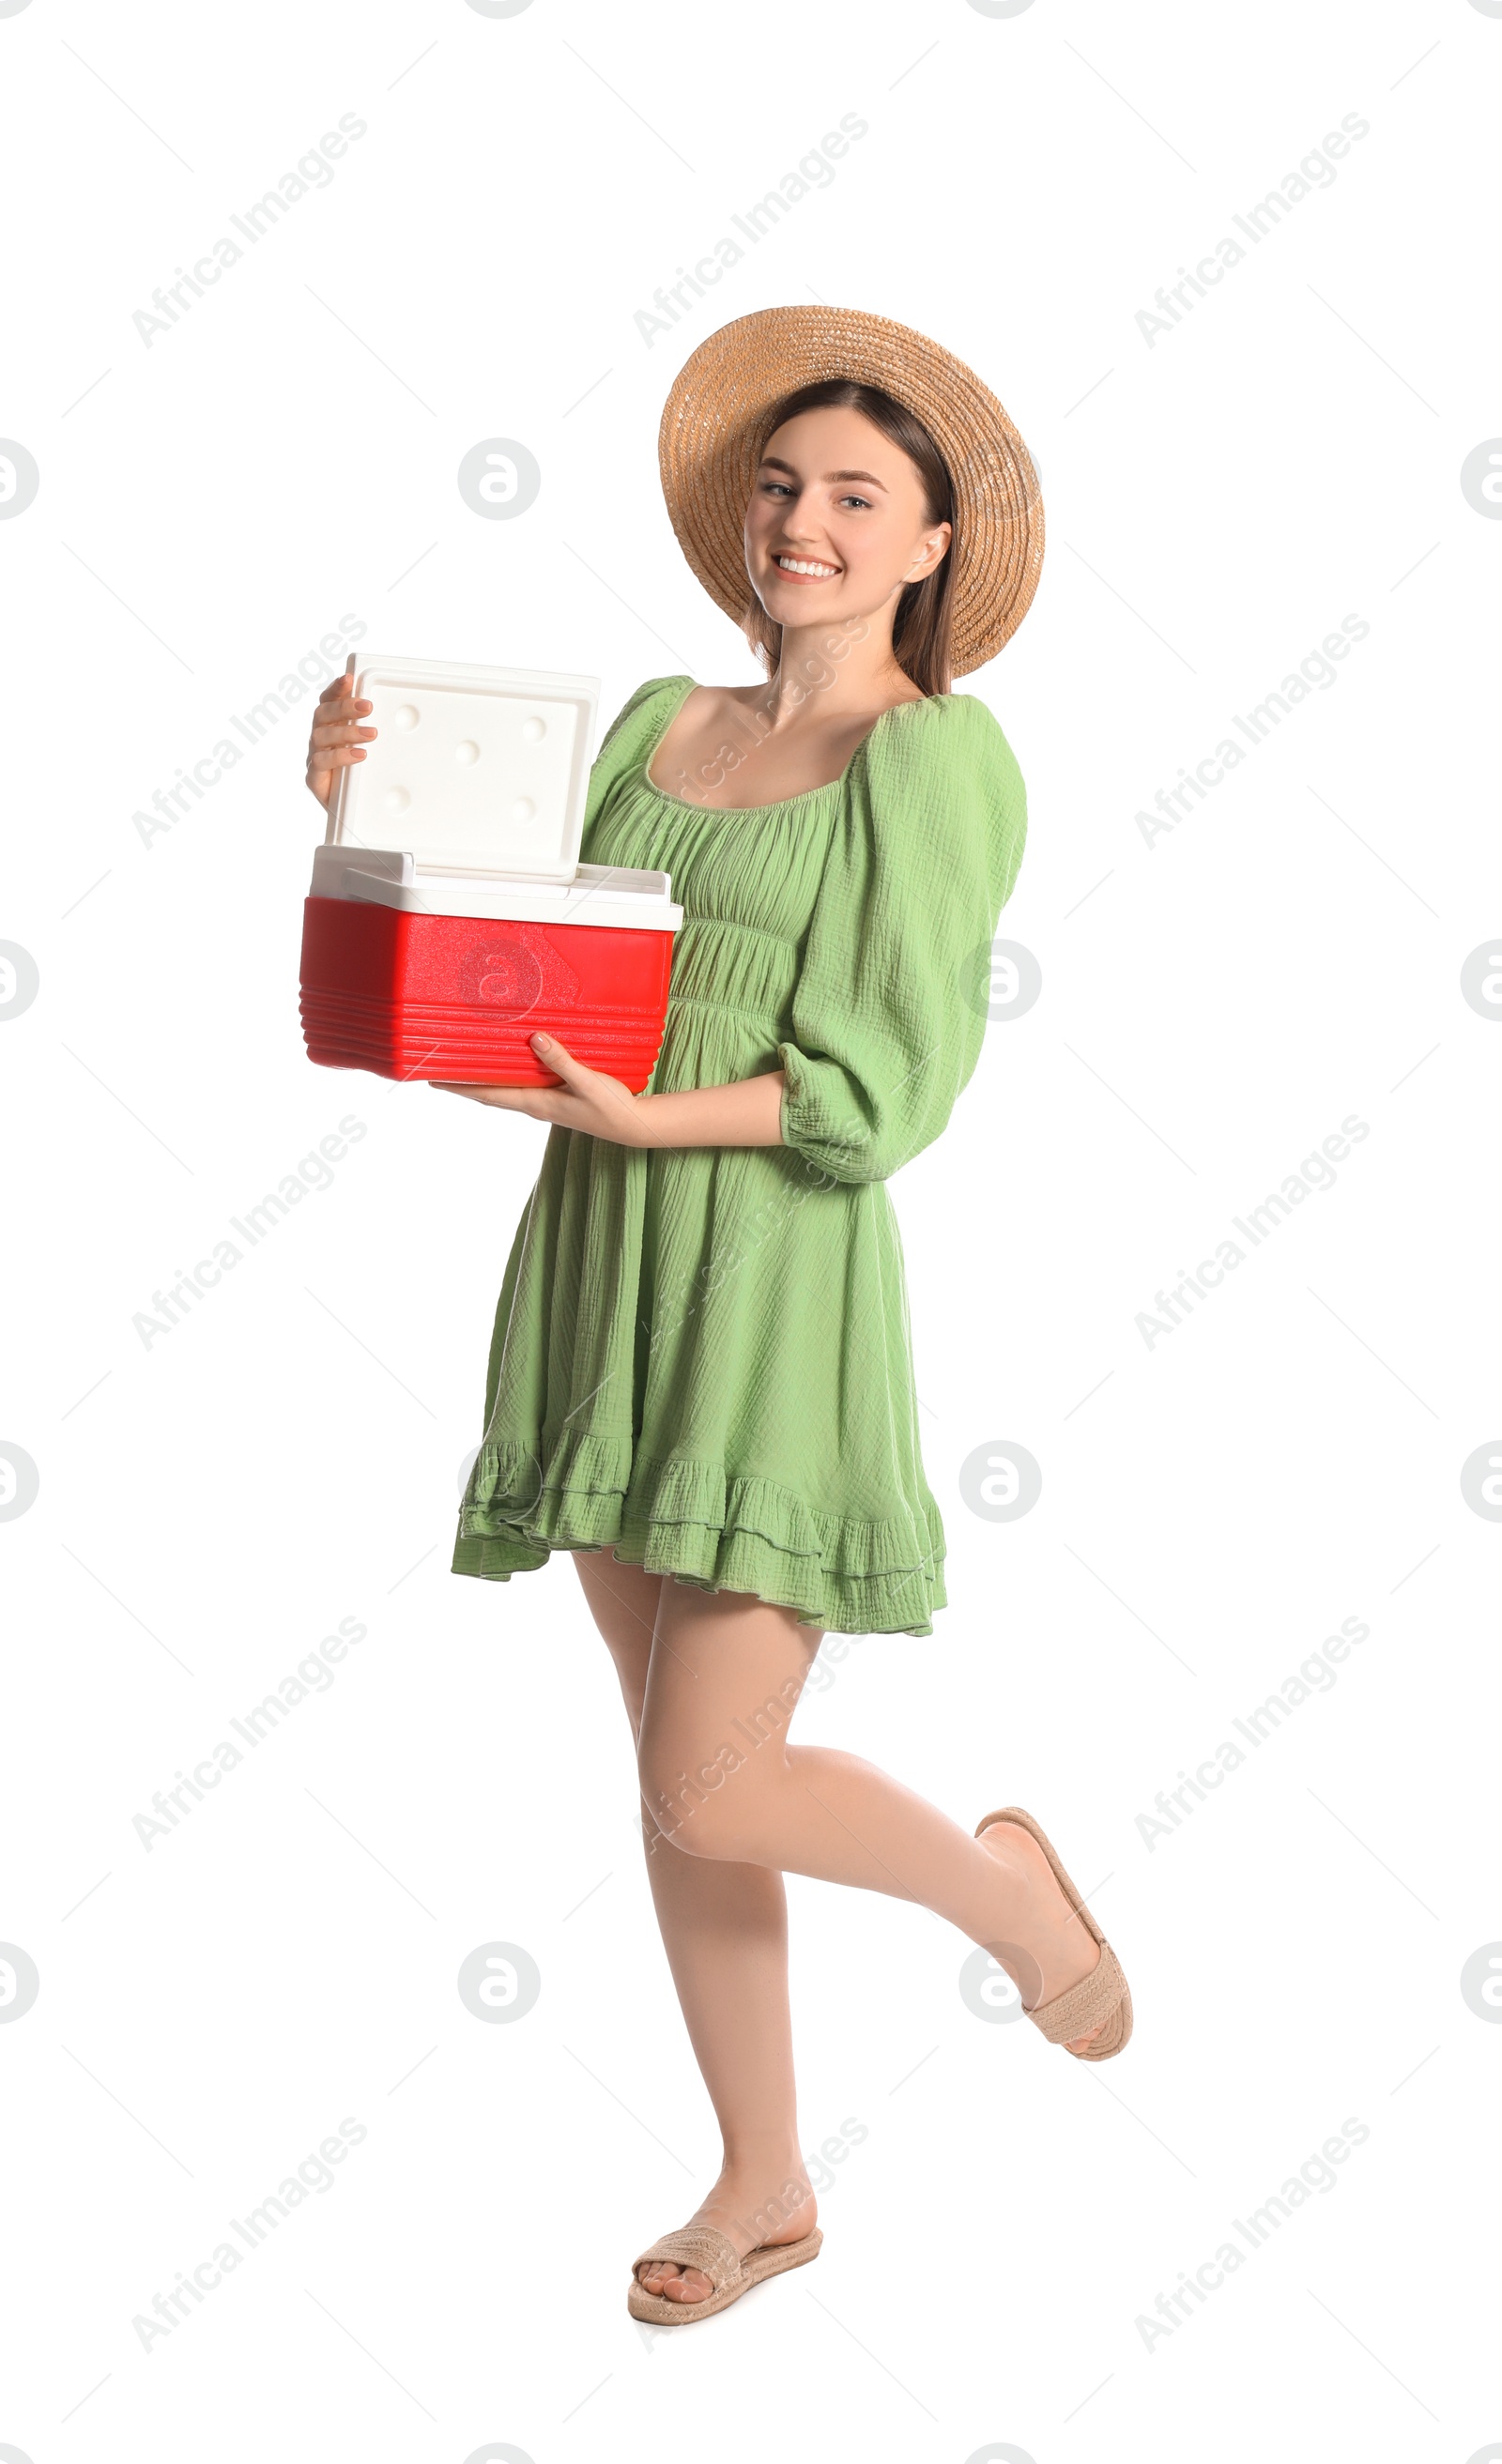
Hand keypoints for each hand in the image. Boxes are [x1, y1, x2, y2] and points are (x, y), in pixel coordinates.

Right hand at [306, 669, 376, 807]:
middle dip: (345, 707)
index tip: (349, 679)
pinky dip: (341, 756)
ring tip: (370, 734)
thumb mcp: (370, 748)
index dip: (336, 689)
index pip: (328, 701)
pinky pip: (322, 761)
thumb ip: (373, 730)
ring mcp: (316, 755)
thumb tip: (401, 713)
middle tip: (368, 707)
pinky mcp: (315, 776)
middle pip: (324, 713)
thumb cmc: (360, 775)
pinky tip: (359, 755)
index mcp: (331, 726)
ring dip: (347, 731)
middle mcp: (320, 737)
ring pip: (321, 735)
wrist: (348, 810)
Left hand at [432, 1033, 656, 1145]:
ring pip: (504, 1089)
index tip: (433, 1080)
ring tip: (466, 1062)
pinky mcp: (556, 1099)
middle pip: (489, 1093)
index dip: (459, 1087)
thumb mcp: (587, 1082)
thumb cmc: (611, 1107)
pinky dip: (507, 1075)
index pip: (487, 1094)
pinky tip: (511, 1063)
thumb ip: (561, 1061)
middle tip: (440, 1067)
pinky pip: (522, 1086)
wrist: (633, 1125)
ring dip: (484, 1079)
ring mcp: (544, 1103)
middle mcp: (535, 1104)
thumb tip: (534, 1039)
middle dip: (463, 1082)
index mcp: (536, 1102)